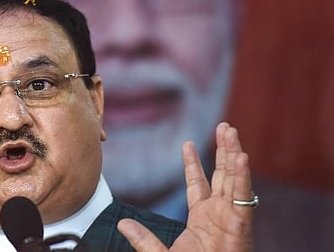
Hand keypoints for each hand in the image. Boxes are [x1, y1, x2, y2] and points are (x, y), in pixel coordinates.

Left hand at [117, 122, 254, 251]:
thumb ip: (144, 240)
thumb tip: (122, 224)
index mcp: (203, 220)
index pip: (199, 185)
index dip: (193, 164)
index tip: (186, 144)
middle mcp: (220, 215)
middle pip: (223, 176)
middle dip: (223, 150)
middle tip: (225, 127)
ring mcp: (232, 220)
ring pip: (235, 180)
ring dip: (234, 154)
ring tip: (231, 130)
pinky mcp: (241, 228)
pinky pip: (244, 198)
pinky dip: (243, 177)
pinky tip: (242, 156)